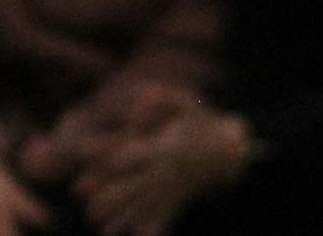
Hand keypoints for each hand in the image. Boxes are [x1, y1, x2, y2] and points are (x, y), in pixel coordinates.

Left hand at [77, 105, 249, 235]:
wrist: (233, 151)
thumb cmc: (200, 121)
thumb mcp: (184, 101)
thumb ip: (159, 99)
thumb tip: (135, 112)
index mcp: (165, 147)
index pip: (133, 152)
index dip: (111, 155)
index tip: (90, 161)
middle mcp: (168, 171)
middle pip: (137, 186)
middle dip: (114, 198)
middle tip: (90, 209)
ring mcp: (175, 188)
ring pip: (147, 206)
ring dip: (125, 218)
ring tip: (102, 229)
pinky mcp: (180, 198)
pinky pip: (165, 216)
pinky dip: (152, 228)